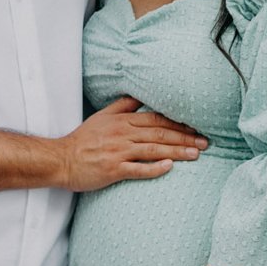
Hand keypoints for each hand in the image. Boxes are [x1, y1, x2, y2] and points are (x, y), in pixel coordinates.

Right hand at [60, 97, 206, 191]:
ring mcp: (118, 153)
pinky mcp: (113, 170)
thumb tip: (141, 95)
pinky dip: (155, 169)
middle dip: (185, 138)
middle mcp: (123, 135)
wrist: (61, 159)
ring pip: (153, 151)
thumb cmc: (82, 140)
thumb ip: (123, 105)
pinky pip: (138, 169)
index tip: (195, 128)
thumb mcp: (102, 116)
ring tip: (196, 155)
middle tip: (205, 143)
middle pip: (159, 135)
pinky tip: (169, 168)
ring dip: (177, 152)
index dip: (177, 124)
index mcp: (122, 121)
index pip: (156, 120)